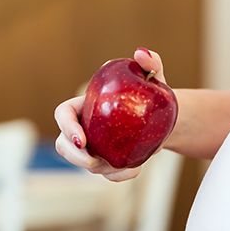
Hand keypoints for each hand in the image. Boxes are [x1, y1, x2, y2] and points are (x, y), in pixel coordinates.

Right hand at [54, 47, 167, 181]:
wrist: (166, 118)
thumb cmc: (153, 93)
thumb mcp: (155, 76)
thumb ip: (151, 62)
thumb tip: (141, 54)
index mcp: (85, 105)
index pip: (63, 115)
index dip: (66, 127)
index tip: (81, 139)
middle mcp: (84, 127)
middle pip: (63, 145)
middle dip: (73, 157)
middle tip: (93, 161)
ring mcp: (94, 147)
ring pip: (84, 164)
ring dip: (100, 168)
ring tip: (125, 164)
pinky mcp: (108, 162)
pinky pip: (107, 175)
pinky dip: (119, 176)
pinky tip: (135, 169)